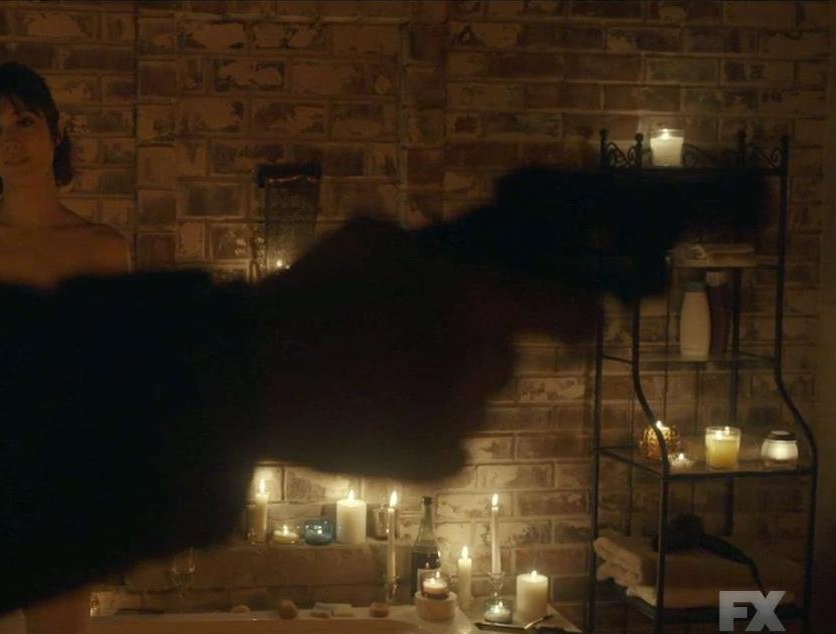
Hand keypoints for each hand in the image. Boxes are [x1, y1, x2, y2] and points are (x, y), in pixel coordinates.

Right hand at [247, 216, 599, 481]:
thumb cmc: (310, 296)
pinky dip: (423, 431)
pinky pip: (448, 445)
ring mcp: (458, 421)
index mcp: (478, 302)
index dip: (578, 313)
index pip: (570, 312)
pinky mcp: (429, 463)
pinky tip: (376, 413)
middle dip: (472, 348)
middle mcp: (483, 365)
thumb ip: (423, 250)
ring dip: (443, 388)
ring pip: (471, 402)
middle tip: (414, 339)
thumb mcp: (369, 239)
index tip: (581, 320)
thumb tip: (440, 259)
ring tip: (378, 378)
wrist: (254, 378)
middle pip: (504, 360)